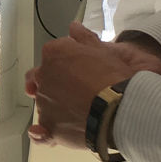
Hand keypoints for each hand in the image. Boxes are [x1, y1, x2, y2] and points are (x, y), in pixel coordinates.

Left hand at [26, 22, 160, 147]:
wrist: (120, 107)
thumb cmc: (114, 76)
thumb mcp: (103, 50)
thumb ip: (84, 38)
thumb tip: (74, 27)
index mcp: (54, 53)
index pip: (52, 55)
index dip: (67, 63)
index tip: (80, 69)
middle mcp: (43, 75)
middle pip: (43, 78)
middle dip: (55, 82)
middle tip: (77, 89)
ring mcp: (44, 101)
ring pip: (44, 103)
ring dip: (56, 105)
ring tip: (80, 111)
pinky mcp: (49, 125)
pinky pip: (40, 133)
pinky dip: (40, 134)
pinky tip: (41, 133)